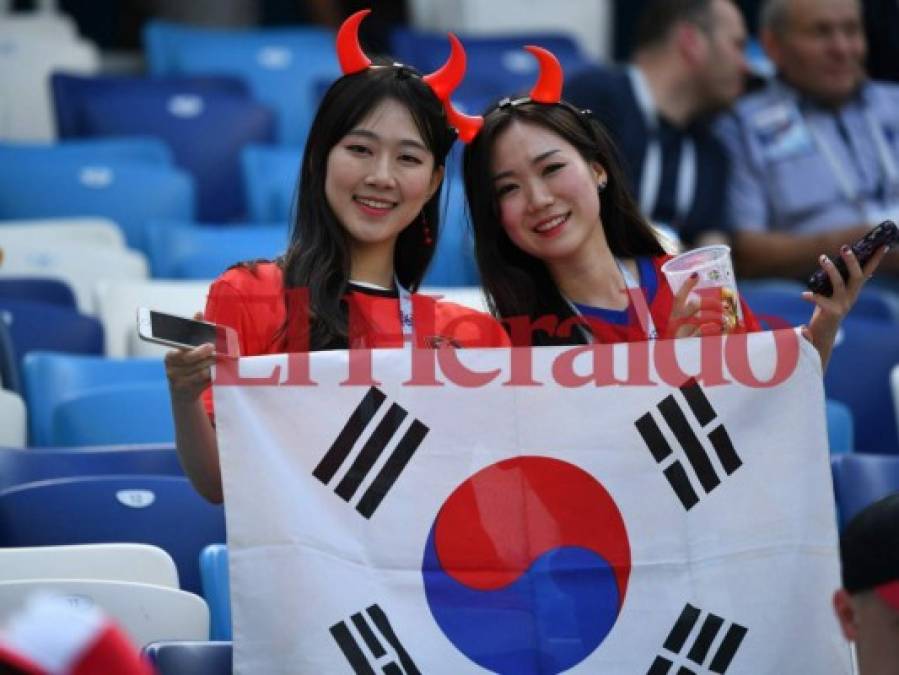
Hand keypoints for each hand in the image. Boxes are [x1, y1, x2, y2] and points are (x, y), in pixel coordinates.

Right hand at [164, 312, 215, 403]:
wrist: (183, 394)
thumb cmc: (187, 367)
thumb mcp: (187, 351)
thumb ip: (193, 334)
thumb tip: (198, 313)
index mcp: (170, 356)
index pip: (180, 348)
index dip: (195, 346)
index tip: (209, 345)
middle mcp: (171, 368)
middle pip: (190, 358)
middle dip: (204, 353)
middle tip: (214, 349)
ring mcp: (178, 380)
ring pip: (200, 369)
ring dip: (211, 364)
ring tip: (217, 360)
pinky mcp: (187, 390)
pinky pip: (204, 380)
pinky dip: (212, 374)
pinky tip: (215, 371)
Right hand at [667, 274, 732, 338]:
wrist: (672, 363)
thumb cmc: (683, 341)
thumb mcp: (684, 327)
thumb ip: (699, 317)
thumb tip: (724, 308)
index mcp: (674, 315)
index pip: (678, 297)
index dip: (686, 285)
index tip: (696, 275)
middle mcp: (676, 323)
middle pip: (695, 305)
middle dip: (712, 303)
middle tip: (724, 307)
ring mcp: (682, 333)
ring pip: (702, 319)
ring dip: (718, 317)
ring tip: (726, 320)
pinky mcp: (690, 344)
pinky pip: (705, 334)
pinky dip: (716, 331)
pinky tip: (721, 330)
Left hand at [800, 244, 888, 364]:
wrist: (823, 334)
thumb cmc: (827, 309)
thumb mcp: (836, 294)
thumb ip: (841, 281)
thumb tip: (842, 264)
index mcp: (854, 291)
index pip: (867, 272)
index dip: (875, 260)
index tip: (883, 245)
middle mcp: (851, 297)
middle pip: (856, 276)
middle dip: (852, 261)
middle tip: (845, 247)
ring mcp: (842, 305)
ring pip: (839, 284)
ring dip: (831, 270)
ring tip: (822, 258)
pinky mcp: (830, 312)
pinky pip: (821, 301)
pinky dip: (812, 297)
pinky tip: (804, 295)